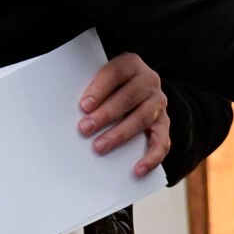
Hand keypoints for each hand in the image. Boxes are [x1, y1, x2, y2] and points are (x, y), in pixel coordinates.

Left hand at [76, 50, 171, 177]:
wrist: (135, 90)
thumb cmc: (109, 86)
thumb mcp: (101, 79)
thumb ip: (91, 89)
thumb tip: (70, 111)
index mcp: (130, 64)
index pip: (115, 73)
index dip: (100, 89)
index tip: (84, 106)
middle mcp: (148, 81)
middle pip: (129, 97)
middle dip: (106, 114)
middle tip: (84, 128)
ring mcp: (158, 103)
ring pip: (142, 118)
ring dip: (120, 134)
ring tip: (99, 147)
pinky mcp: (164, 123)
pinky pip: (162, 142)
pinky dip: (151, 158)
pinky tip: (137, 170)